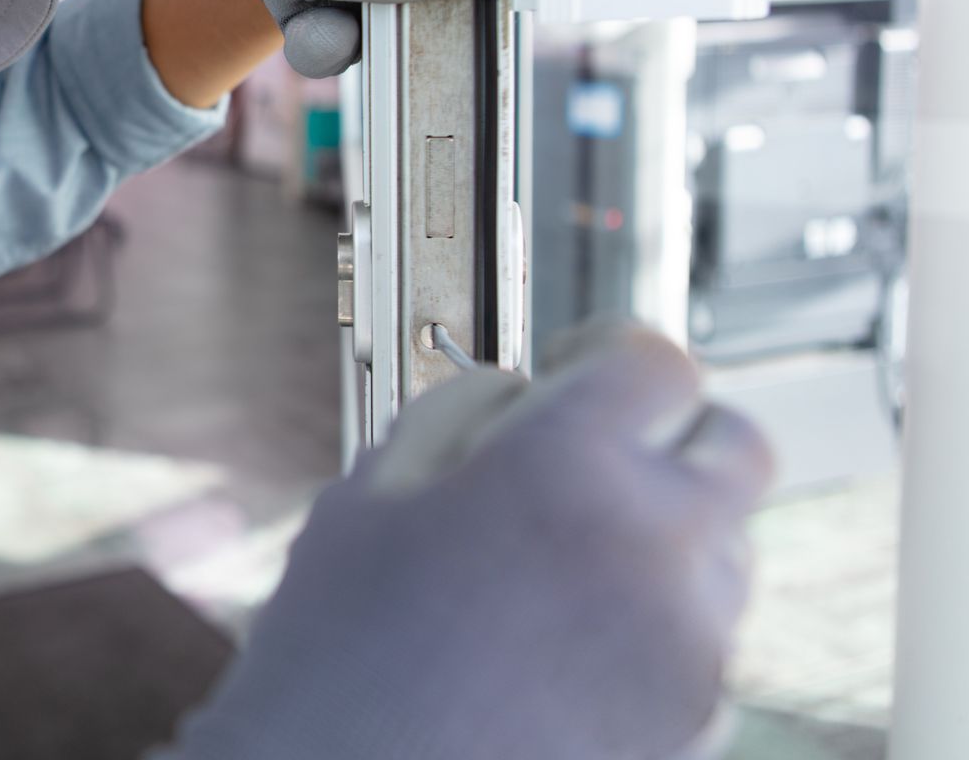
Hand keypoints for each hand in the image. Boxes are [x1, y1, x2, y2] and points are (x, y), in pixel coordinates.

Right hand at [158, 328, 774, 759]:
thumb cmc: (340, 660)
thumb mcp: (367, 494)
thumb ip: (460, 413)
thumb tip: (520, 393)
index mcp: (569, 467)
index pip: (657, 359)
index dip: (608, 352)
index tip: (576, 367)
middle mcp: (657, 548)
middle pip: (734, 445)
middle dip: (670, 433)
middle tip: (592, 452)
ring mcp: (691, 644)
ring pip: (729, 544)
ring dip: (668, 529)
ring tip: (560, 563)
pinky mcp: (699, 722)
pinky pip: (709, 636)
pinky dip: (659, 619)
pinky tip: (565, 641)